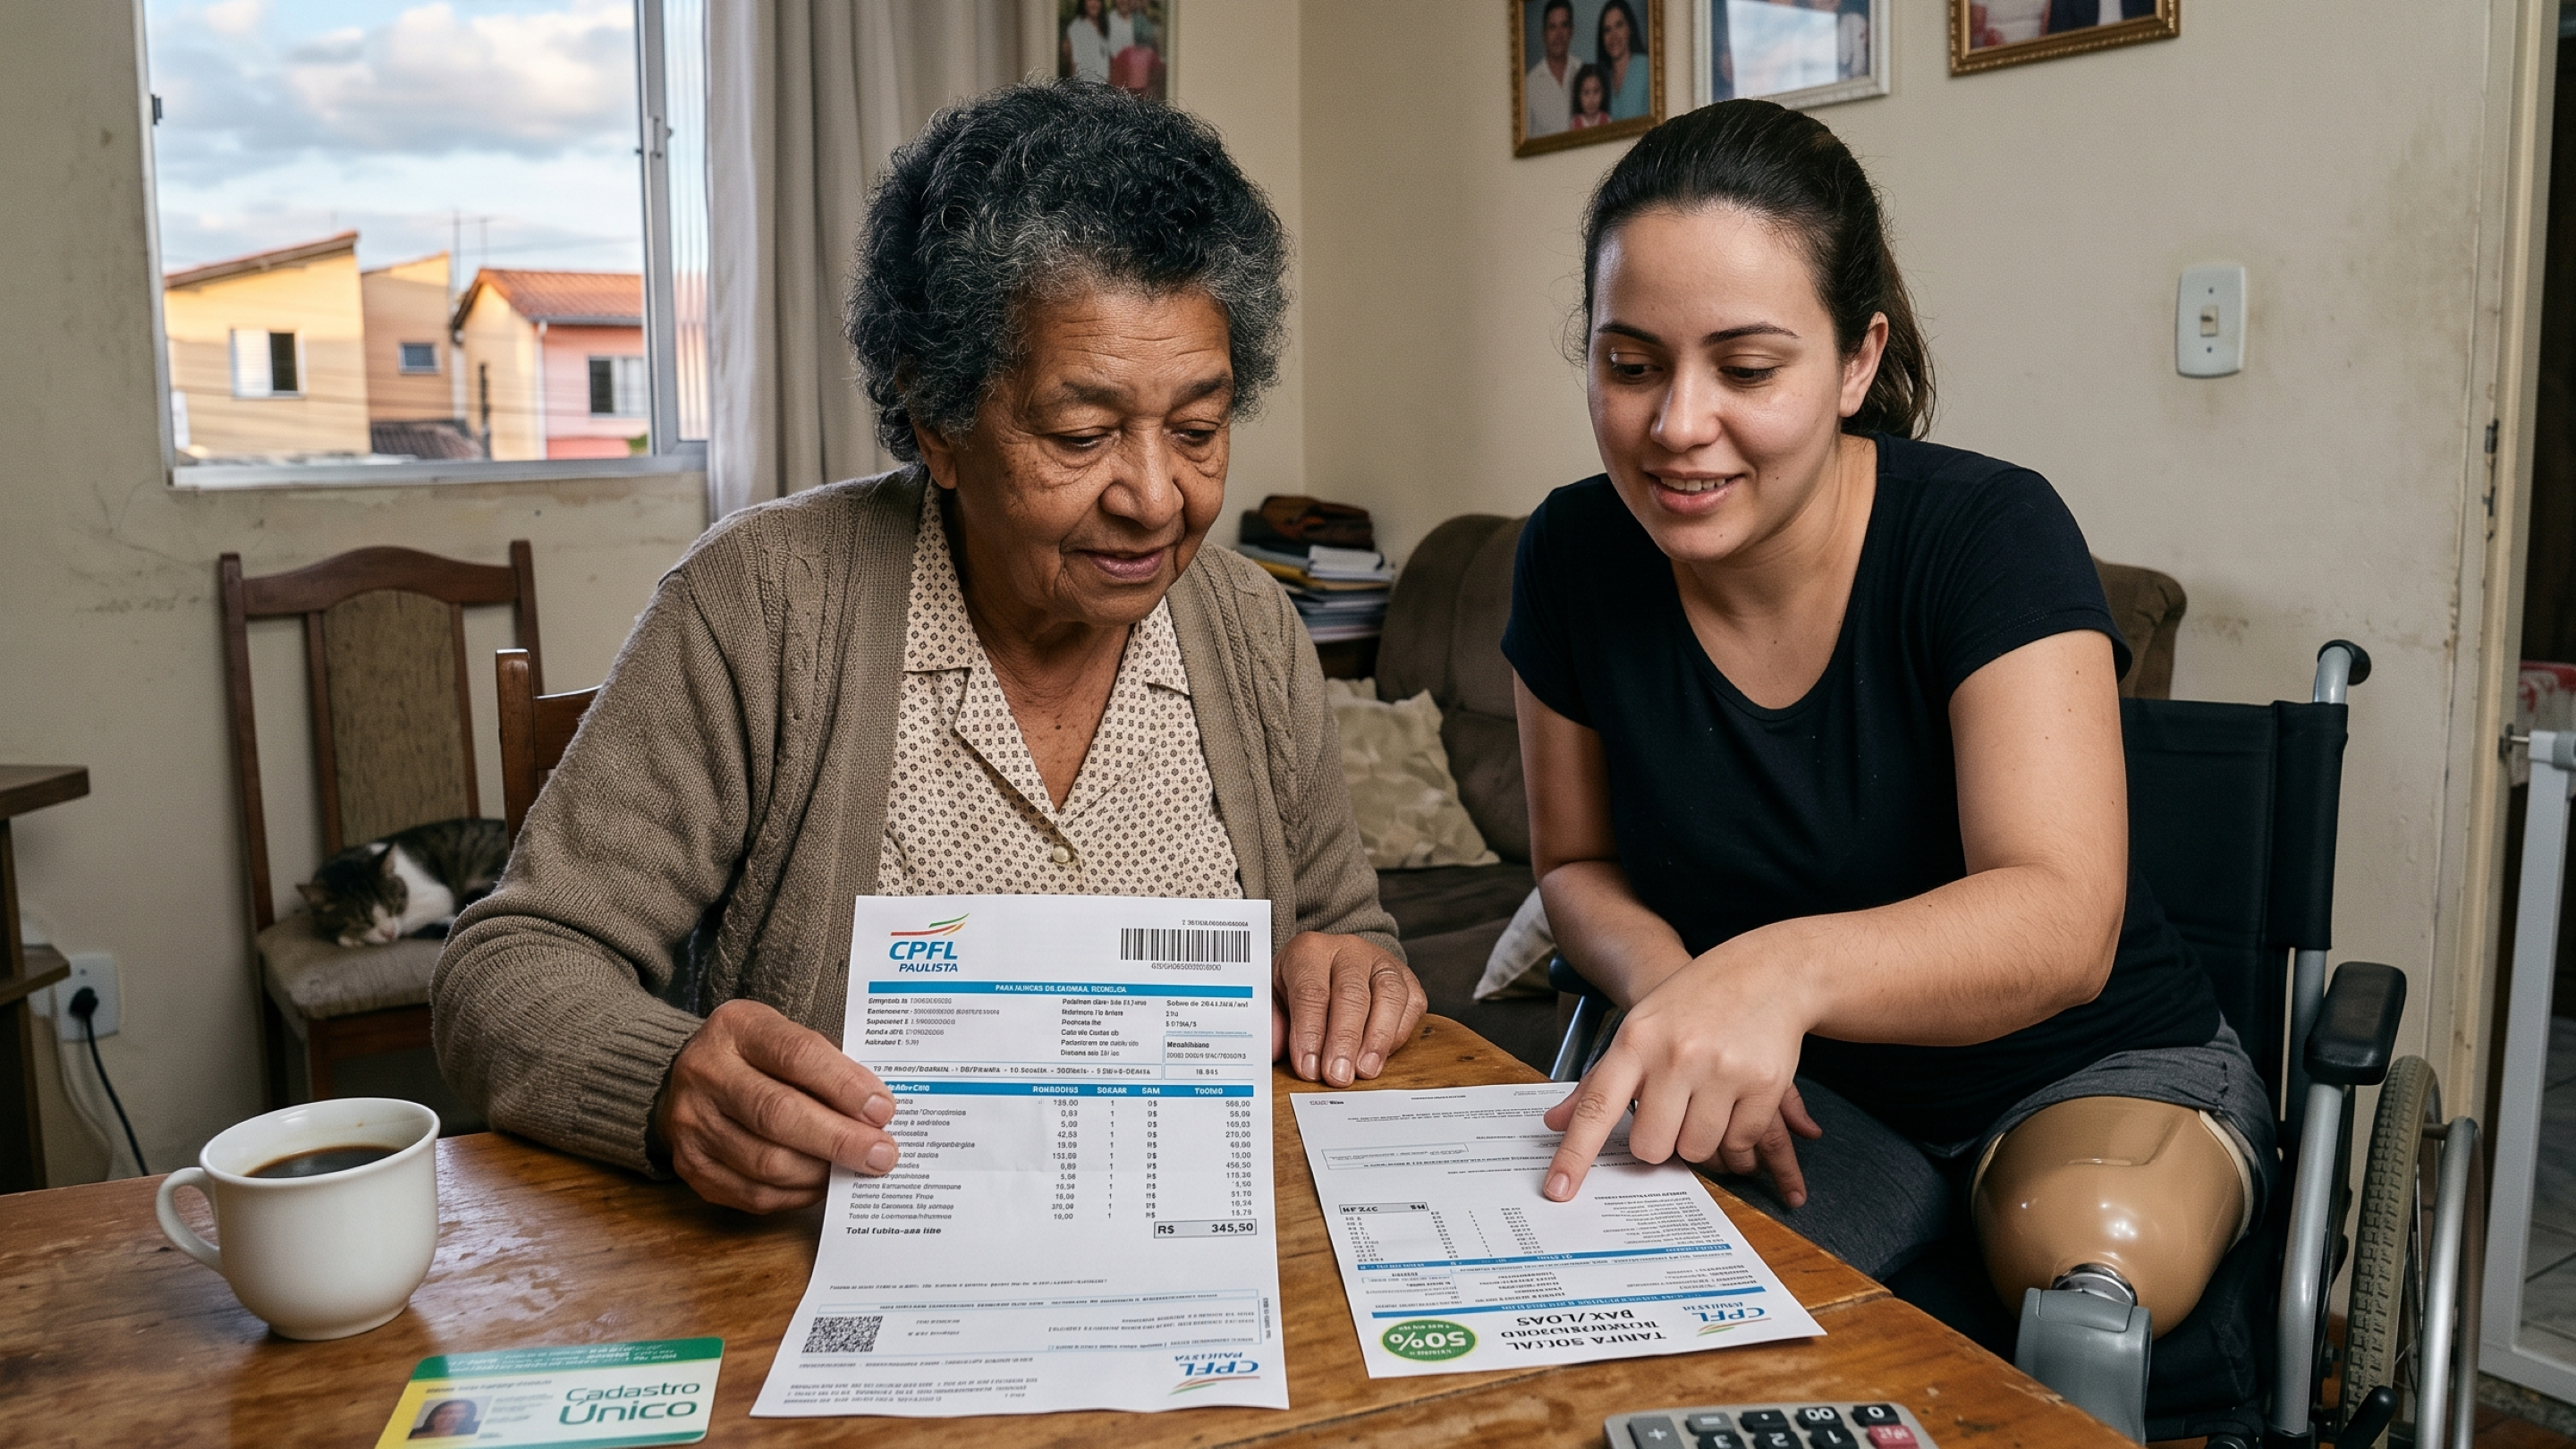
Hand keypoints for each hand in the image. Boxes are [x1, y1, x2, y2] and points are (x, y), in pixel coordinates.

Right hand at [653, 999, 899, 1212]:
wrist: (689, 1080)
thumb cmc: (755, 1057)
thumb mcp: (786, 1037)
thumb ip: (826, 1067)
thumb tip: (876, 1114)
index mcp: (737, 1028)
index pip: (797, 1056)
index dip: (844, 1086)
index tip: (883, 1110)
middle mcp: (706, 1073)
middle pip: (778, 1114)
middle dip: (839, 1139)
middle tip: (882, 1154)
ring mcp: (693, 1123)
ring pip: (766, 1162)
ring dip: (822, 1171)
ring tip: (856, 1169)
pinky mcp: (692, 1166)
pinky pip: (753, 1193)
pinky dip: (797, 1193)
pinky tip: (822, 1183)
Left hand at [1274, 932, 1426, 1086]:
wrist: (1329, 968)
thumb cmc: (1298, 990)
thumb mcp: (1274, 1000)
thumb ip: (1272, 1024)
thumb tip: (1273, 1050)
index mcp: (1309, 951)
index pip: (1311, 992)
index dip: (1310, 1033)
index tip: (1309, 1068)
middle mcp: (1348, 951)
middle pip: (1351, 994)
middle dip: (1344, 1040)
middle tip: (1338, 1077)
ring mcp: (1382, 963)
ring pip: (1388, 995)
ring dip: (1377, 1039)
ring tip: (1364, 1071)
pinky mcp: (1407, 980)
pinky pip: (1411, 1005)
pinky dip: (1398, 1035)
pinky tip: (1380, 1057)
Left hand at [1539, 946, 1821, 1202]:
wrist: (1767, 973)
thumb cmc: (1693, 1006)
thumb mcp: (1640, 1028)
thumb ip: (1599, 1081)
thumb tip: (1553, 1122)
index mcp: (1635, 1040)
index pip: (1596, 1106)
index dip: (1576, 1154)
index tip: (1559, 1190)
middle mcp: (1675, 1055)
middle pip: (1651, 1145)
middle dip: (1659, 1144)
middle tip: (1672, 1115)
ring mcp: (1721, 1069)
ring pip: (1696, 1151)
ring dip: (1700, 1143)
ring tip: (1706, 1105)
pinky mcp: (1763, 1083)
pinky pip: (1740, 1143)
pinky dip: (1737, 1139)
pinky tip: (1737, 1104)